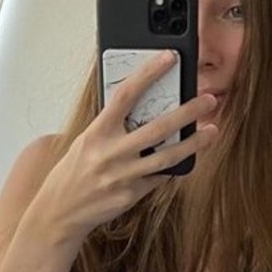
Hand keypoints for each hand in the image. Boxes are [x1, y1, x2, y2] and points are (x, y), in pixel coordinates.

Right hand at [29, 50, 219, 244]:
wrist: (59, 213)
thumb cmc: (72, 173)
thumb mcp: (85, 143)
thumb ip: (110, 127)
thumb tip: (140, 106)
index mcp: (96, 134)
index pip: (126, 95)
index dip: (149, 73)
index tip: (169, 58)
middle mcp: (110, 154)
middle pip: (157, 128)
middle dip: (188, 112)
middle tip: (208, 100)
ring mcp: (122, 176)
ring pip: (167, 156)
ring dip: (194, 143)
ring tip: (212, 131)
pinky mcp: (131, 195)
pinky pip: (159, 178)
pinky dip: (172, 167)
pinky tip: (182, 159)